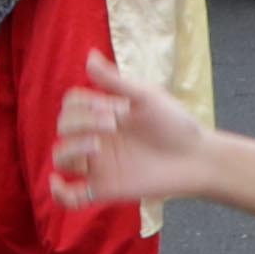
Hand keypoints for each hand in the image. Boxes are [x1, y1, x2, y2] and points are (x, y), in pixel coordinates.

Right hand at [47, 63, 221, 216]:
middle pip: (63, 127)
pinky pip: (70, 197)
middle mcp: (96, 139)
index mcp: (103, 115)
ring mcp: (98, 165)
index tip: (113, 107)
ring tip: (97, 145)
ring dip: (71, 148)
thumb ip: (115, 80)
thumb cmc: (175, 124)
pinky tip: (59, 181)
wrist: (196, 157)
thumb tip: (88, 56)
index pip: (71, 105)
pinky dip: (58, 192)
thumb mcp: (145, 97)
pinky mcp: (104, 190)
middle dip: (81, 121)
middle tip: (113, 123)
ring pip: (61, 157)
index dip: (83, 103)